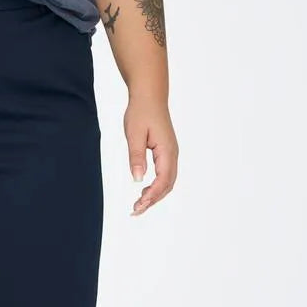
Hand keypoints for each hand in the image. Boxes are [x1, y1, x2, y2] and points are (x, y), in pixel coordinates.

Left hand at [124, 96, 177, 215]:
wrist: (149, 96)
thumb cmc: (141, 112)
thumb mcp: (134, 134)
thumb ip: (136, 157)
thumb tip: (137, 179)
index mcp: (167, 151)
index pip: (162, 181)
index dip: (151, 196)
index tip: (138, 206)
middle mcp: (173, 154)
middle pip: (167, 185)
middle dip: (153, 200)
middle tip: (135, 211)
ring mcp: (171, 153)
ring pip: (167, 181)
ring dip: (155, 195)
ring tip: (139, 205)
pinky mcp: (166, 152)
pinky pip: (165, 174)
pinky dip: (156, 186)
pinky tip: (145, 191)